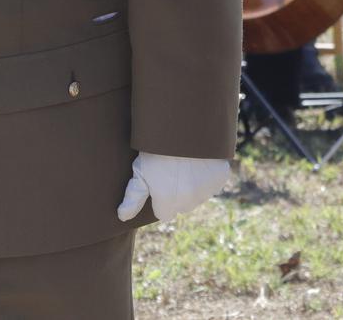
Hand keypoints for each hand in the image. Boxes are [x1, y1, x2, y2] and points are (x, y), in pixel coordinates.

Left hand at [116, 152, 230, 222]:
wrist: (185, 124)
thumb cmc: (157, 148)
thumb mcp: (140, 171)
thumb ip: (133, 198)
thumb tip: (122, 217)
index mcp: (167, 201)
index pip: (164, 214)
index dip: (161, 200)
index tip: (160, 185)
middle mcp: (189, 199)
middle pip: (183, 206)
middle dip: (179, 195)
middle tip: (173, 173)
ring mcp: (207, 189)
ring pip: (199, 197)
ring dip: (195, 187)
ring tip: (187, 166)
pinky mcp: (220, 177)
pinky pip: (213, 185)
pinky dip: (209, 177)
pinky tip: (201, 164)